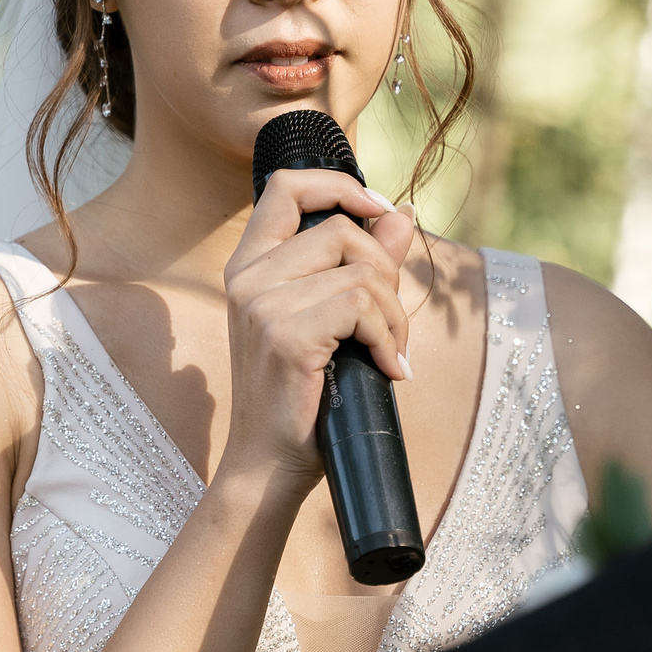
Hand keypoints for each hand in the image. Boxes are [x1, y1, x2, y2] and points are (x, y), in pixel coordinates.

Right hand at [217, 170, 413, 484]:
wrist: (269, 466)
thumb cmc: (303, 396)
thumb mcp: (331, 321)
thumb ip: (363, 264)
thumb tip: (404, 213)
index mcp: (249, 267)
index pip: (286, 186)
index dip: (340, 186)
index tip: (379, 211)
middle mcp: (247, 279)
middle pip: (342, 231)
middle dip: (387, 275)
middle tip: (391, 326)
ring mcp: (262, 305)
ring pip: (362, 273)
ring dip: (395, 318)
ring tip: (392, 355)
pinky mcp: (286, 336)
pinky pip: (362, 308)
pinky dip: (389, 339)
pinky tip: (389, 370)